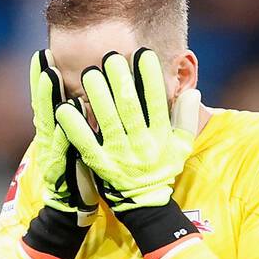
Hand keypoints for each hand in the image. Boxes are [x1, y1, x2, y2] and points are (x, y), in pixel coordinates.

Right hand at [30, 49, 97, 220]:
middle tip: (43, 55)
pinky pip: (63, 146)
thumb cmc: (78, 176)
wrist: (71, 211)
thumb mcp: (80, 146)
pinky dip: (62, 129)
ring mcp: (52, 154)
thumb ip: (82, 124)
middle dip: (42, 80)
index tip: (46, 53)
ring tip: (50, 74)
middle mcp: (50, 139)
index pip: (50, 100)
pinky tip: (64, 113)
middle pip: (44, 104)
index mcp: (57, 131)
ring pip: (49, 121)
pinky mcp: (59, 169)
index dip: (45, 78)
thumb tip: (88, 98)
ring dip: (48, 97)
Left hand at [55, 48, 199, 211]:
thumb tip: (193, 91)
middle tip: (110, 57)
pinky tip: (65, 108)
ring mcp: (119, 156)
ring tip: (90, 73)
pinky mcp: (101, 166)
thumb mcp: (181, 147)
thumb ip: (187, 119)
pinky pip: (86, 143)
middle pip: (129, 108)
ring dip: (98, 97)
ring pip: (108, 121)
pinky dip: (75, 126)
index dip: (150, 78)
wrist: (146, 204)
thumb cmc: (163, 170)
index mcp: (160, 137)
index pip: (156, 102)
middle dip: (120, 80)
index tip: (143, 54)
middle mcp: (140, 145)